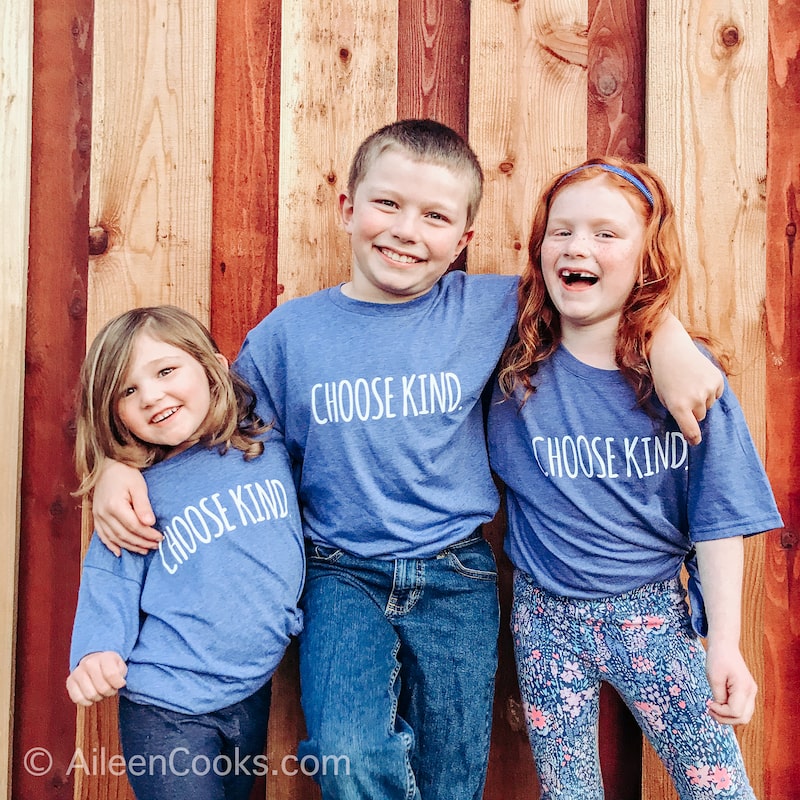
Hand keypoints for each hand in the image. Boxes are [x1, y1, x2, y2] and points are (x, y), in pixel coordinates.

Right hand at [66, 651, 127, 706]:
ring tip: (101, 690)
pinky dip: (87, 701)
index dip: (118, 683)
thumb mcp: (120, 666)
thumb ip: (122, 673)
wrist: (94, 662)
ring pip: (91, 695)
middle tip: (110, 687)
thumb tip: (119, 683)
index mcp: (104, 657)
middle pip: (102, 688)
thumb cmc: (110, 666)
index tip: (121, 683)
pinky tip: (92, 694)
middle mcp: (88, 663)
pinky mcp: (69, 682)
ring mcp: (77, 672)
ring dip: (99, 697)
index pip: (111, 675)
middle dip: (109, 691)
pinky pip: (78, 699)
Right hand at [93, 459, 160, 555]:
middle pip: (125, 535)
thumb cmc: (125, 473)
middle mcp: (103, 513)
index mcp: (115, 505)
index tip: (161, 537)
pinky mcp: (96, 517)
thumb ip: (143, 506)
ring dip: (130, 546)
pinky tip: (120, 552)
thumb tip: (150, 523)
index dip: (148, 534)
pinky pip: (102, 536)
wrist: (107, 466)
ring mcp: (98, 516)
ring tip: (144, 550)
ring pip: (114, 538)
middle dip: (142, 542)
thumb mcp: (138, 486)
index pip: (134, 526)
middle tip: (156, 546)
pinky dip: (111, 545)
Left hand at [649, 315, 723, 444]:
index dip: (693, 438)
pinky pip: (716, 394)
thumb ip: (676, 412)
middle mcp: (695, 399)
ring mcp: (708, 389)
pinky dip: (710, 389)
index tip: (694, 442)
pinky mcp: (717, 380)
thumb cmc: (664, 375)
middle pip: (699, 417)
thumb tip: (691, 426)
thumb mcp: (663, 396)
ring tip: (690, 383)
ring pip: (708, 406)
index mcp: (678, 406)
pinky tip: (699, 378)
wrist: (671, 349)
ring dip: (701, 399)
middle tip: (683, 395)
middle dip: (692, 410)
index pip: (691, 431)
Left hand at [705, 643, 756, 724]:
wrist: (725, 646)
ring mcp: (751, 693)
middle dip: (725, 719)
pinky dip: (731, 711)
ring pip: (744, 716)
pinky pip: (742, 709)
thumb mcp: (714, 678)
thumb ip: (718, 696)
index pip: (735, 712)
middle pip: (743, 718)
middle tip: (710, 710)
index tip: (709, 703)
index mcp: (743, 688)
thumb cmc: (718, 659)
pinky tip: (720, 705)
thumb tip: (720, 710)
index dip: (721, 712)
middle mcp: (751, 692)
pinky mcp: (747, 692)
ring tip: (714, 708)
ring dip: (729, 717)